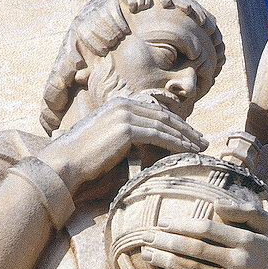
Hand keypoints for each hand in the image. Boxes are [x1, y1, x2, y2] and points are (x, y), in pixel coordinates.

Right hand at [38, 95, 207, 197]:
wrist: (64, 164)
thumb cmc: (84, 160)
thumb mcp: (108, 141)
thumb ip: (127, 138)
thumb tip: (146, 148)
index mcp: (118, 104)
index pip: (155, 112)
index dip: (176, 123)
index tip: (191, 135)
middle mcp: (122, 104)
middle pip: (164, 116)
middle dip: (186, 129)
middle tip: (203, 140)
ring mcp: (124, 115)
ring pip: (165, 125)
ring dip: (186, 137)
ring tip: (201, 148)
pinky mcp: (126, 129)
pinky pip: (159, 136)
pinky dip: (177, 143)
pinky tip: (189, 151)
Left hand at [147, 201, 267, 268]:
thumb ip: (246, 212)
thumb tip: (216, 205)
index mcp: (248, 241)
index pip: (208, 230)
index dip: (182, 225)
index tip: (164, 224)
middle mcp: (239, 262)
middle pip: (195, 249)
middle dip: (167, 242)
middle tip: (146, 237)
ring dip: (167, 261)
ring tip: (148, 254)